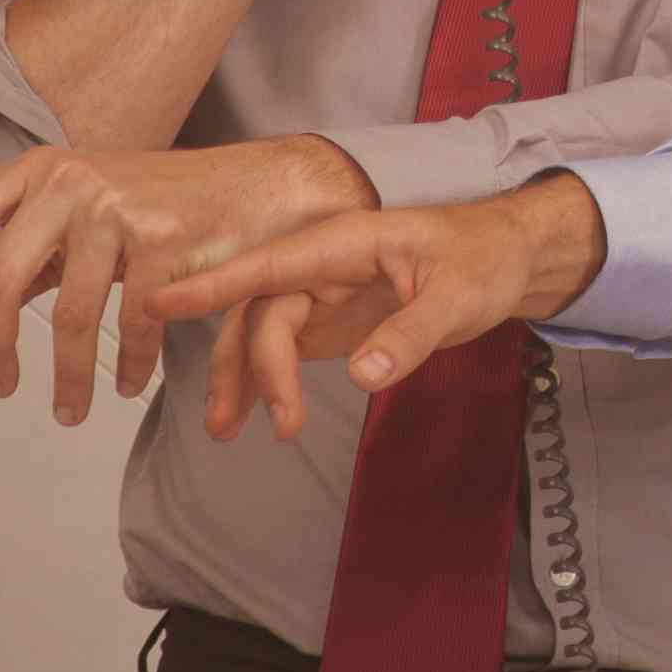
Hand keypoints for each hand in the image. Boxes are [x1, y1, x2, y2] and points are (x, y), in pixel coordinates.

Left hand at [0, 137, 370, 422]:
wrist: (255, 185)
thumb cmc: (169, 201)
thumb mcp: (91, 204)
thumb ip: (41, 243)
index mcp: (42, 172)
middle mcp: (71, 182)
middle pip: (1, 278)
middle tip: (0, 384)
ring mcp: (116, 207)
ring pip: (69, 314)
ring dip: (68, 376)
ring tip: (71, 406)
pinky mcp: (161, 238)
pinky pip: (131, 321)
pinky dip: (128, 363)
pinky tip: (127, 379)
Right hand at [163, 176, 607, 443]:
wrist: (512, 260)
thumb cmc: (486, 259)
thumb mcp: (459, 296)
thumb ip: (411, 334)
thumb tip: (360, 375)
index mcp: (346, 241)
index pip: (271, 262)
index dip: (214, 282)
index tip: (159, 301)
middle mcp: (324, 264)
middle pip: (263, 310)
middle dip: (247, 365)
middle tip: (251, 422)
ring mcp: (324, 293)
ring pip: (263, 332)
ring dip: (244, 379)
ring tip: (226, 430)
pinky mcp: (332, 322)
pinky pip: (283, 349)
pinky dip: (265, 382)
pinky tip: (251, 415)